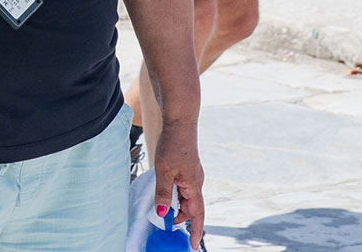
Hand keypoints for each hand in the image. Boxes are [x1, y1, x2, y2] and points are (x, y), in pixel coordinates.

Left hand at [151, 119, 206, 247]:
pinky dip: (176, 195)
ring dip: (177, 205)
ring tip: (163, 207)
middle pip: (191, 207)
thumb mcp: (163, 171)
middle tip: (165, 224)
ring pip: (186, 198)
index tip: (193, 245)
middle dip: (180, 217)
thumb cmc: (173, 144)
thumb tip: (163, 213)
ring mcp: (193, 176)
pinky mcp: (188, 170)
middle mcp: (196, 182)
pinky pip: (184, 188)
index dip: (195, 230)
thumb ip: (163, 193)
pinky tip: (165, 191)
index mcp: (194, 185)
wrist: (179, 123)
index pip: (197, 214)